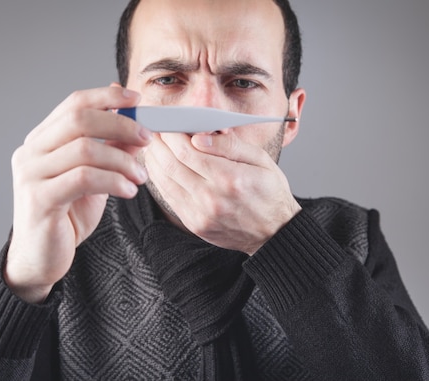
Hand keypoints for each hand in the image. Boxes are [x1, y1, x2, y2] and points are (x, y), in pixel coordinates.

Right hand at [5, 87, 151, 302]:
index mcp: (42, 140)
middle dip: (120, 124)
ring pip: (84, 149)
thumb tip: (135, 124)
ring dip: (122, 160)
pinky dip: (113, 180)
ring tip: (140, 176)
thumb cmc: (66, 217)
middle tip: (147, 137)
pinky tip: (129, 190)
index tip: (136, 99)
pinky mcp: (39, 199)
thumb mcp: (95, 178)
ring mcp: (31, 175)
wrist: (41, 259)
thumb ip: (111, 151)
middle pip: (78, 119)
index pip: (74, 103)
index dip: (106, 96)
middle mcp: (31, 152)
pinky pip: (83, 178)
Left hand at [144, 132, 300, 254]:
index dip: (171, 136)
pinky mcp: (195, 224)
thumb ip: (230, 145)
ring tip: (154, 147)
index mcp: (231, 178)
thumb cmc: (270, 192)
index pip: (187, 152)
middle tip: (154, 133)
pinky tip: (161, 168)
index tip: (167, 125)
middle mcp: (213, 198)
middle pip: (172, 165)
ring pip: (165, 182)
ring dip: (155, 161)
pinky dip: (161, 180)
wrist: (274, 231)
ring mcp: (201, 214)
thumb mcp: (261, 160)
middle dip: (159, 145)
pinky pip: (169, 198)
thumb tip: (200, 136)